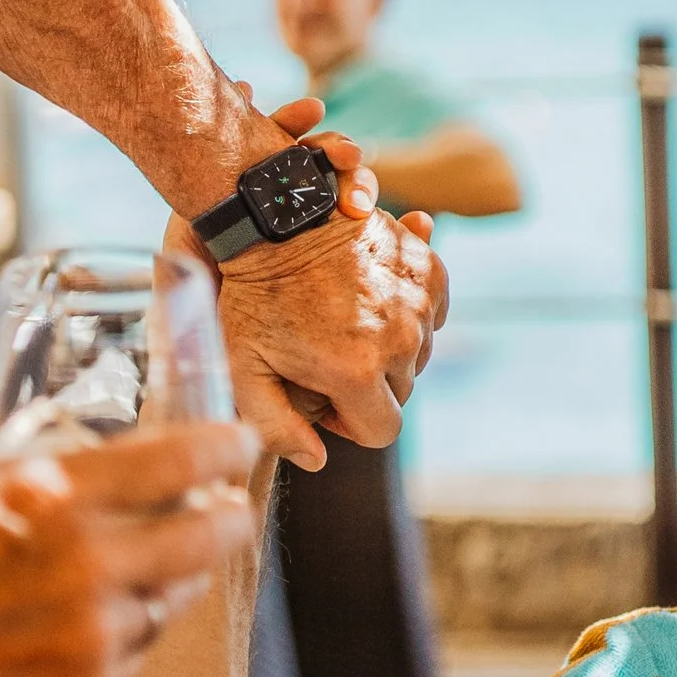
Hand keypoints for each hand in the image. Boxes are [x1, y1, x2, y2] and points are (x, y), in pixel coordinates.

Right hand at [0, 389, 256, 676]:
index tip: (240, 442)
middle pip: (209, 535)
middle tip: (227, 509)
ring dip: (175, 579)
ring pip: (176, 599)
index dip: (226, 448)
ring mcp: (92, 634)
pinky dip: (133, 633)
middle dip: (228, 518)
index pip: (182, 461)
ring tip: (157, 566)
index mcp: (53, 493)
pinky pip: (139, 652)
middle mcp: (88, 562)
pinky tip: (103, 620)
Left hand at [211, 100, 451, 467]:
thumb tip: (316, 461)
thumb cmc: (253, 293)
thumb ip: (275, 427)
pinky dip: (409, 313)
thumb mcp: (243, 367)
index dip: (349, 422)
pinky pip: (433, 313)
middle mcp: (400, 340)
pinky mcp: (428, 270)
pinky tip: (370, 300)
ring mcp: (419, 302)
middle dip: (368, 386)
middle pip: (400, 393)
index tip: (321, 394)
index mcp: (357, 372)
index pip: (382, 431)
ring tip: (343, 323)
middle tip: (326, 355)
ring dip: (388, 349)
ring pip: (418, 354)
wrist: (277, 214)